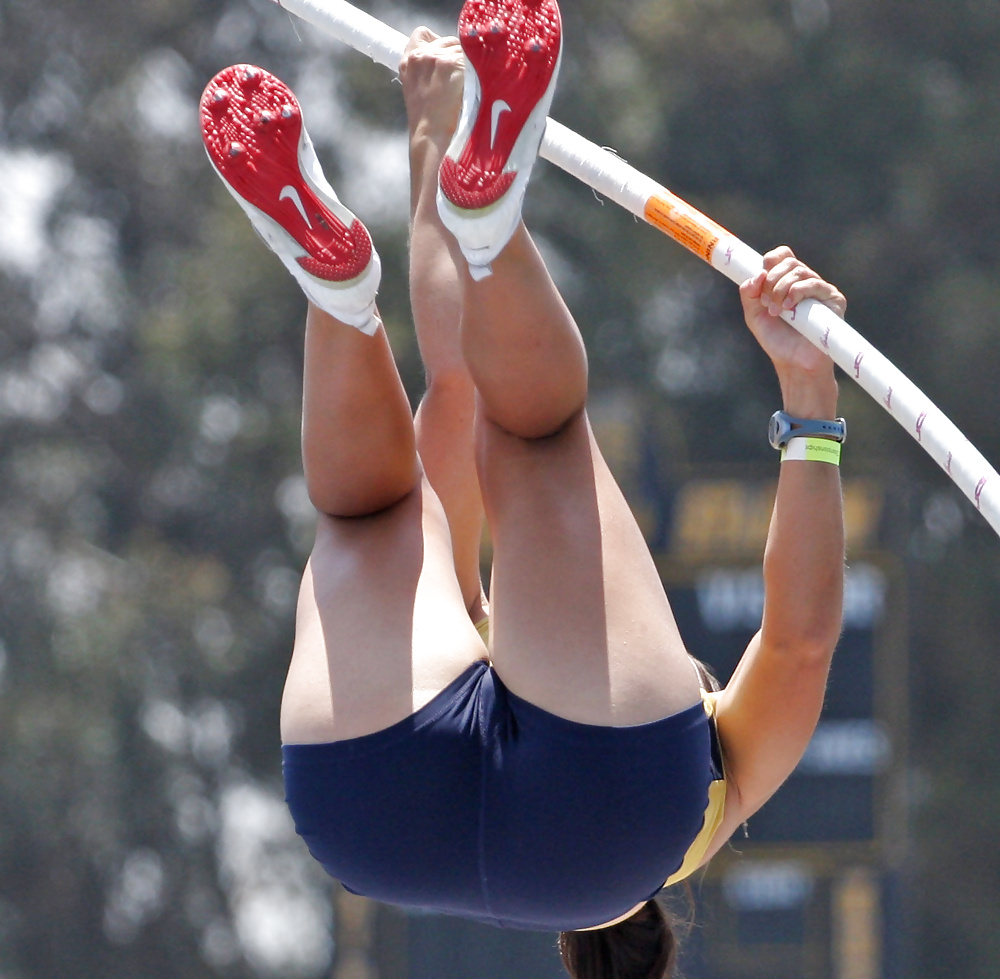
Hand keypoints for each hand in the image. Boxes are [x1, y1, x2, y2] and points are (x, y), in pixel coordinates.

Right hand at [399, 29, 465, 145]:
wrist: (429, 134)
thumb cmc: (427, 119)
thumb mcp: (417, 89)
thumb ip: (425, 70)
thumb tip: (446, 58)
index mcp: (408, 61)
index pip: (421, 33)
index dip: (437, 41)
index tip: (446, 55)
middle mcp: (419, 55)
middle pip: (447, 40)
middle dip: (457, 53)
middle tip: (463, 75)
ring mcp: (434, 58)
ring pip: (461, 47)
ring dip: (469, 61)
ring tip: (470, 81)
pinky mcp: (450, 63)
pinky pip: (471, 57)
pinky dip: (477, 68)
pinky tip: (475, 82)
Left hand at [740, 246, 844, 414]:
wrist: (793, 363)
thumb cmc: (777, 340)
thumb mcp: (754, 315)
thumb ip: (749, 293)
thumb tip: (758, 274)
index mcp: (788, 282)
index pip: (782, 256)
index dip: (770, 261)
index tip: (761, 281)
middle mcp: (805, 282)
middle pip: (788, 262)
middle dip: (772, 281)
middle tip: (767, 304)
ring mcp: (820, 290)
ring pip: (799, 271)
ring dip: (781, 289)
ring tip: (776, 311)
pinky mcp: (833, 299)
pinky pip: (814, 284)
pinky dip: (796, 292)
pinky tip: (789, 309)